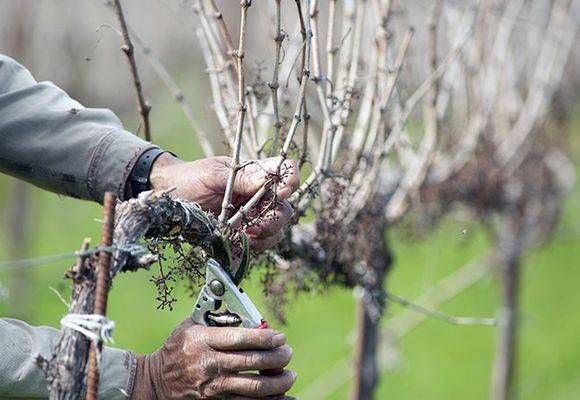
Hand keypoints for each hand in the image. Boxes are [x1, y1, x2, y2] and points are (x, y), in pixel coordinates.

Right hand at [132, 319, 296, 399]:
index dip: (265, 337)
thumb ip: (216, 317)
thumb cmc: (177, 348)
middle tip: (288, 353)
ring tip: (290, 374)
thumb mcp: (190, 326)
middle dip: (277, 357)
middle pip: (252, 362)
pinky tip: (284, 396)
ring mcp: (213, 387)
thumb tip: (246, 312)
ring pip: (254, 387)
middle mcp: (209, 365)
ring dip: (278, 382)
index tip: (280, 337)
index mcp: (204, 341)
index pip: (240, 338)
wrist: (156, 381)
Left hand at [150, 154, 298, 250]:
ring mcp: (253, 215)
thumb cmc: (191, 179)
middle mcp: (258, 194)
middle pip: (285, 205)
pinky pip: (264, 241)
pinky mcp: (244, 232)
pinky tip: (244, 241)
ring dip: (268, 232)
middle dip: (277, 216)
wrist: (170, 200)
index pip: (284, 170)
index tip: (282, 191)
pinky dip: (259, 244)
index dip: (290, 179)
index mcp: (254, 173)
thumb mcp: (212, 175)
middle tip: (258, 223)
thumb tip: (266, 180)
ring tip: (249, 234)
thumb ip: (240, 178)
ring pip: (278, 226)